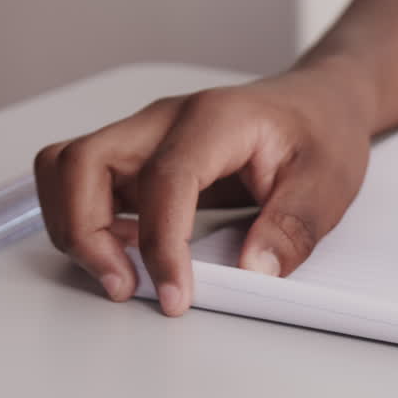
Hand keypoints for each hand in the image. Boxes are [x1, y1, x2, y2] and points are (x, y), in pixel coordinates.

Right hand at [33, 62, 372, 315]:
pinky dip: (86, 219)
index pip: (166, 179)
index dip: (161, 244)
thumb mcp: (329, 182)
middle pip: (82, 162)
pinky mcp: (139, 155)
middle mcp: (166, 119)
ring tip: (121, 271)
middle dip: (86, 232)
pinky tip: (127, 250)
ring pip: (68, 168)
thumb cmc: (322, 132)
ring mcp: (146, 134)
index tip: (175, 294)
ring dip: (76, 225)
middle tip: (124, 285)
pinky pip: (84, 181)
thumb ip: (293, 226)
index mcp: (216, 119)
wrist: (319, 103)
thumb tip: (254, 271)